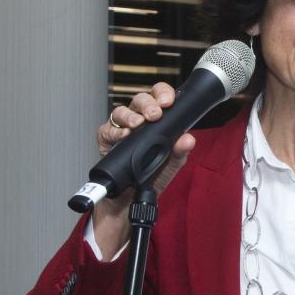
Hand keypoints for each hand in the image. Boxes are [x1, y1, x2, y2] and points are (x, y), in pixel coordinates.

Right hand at [91, 82, 197, 256]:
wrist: (131, 200)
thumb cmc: (150, 178)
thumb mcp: (170, 165)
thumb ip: (180, 151)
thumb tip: (188, 139)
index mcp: (156, 122)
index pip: (159, 98)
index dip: (163, 94)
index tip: (169, 101)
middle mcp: (138, 122)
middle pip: (140, 100)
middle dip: (148, 103)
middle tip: (155, 114)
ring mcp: (121, 129)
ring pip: (122, 111)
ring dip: (131, 115)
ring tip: (138, 124)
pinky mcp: (106, 140)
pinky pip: (107, 129)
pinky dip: (115, 131)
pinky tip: (123, 135)